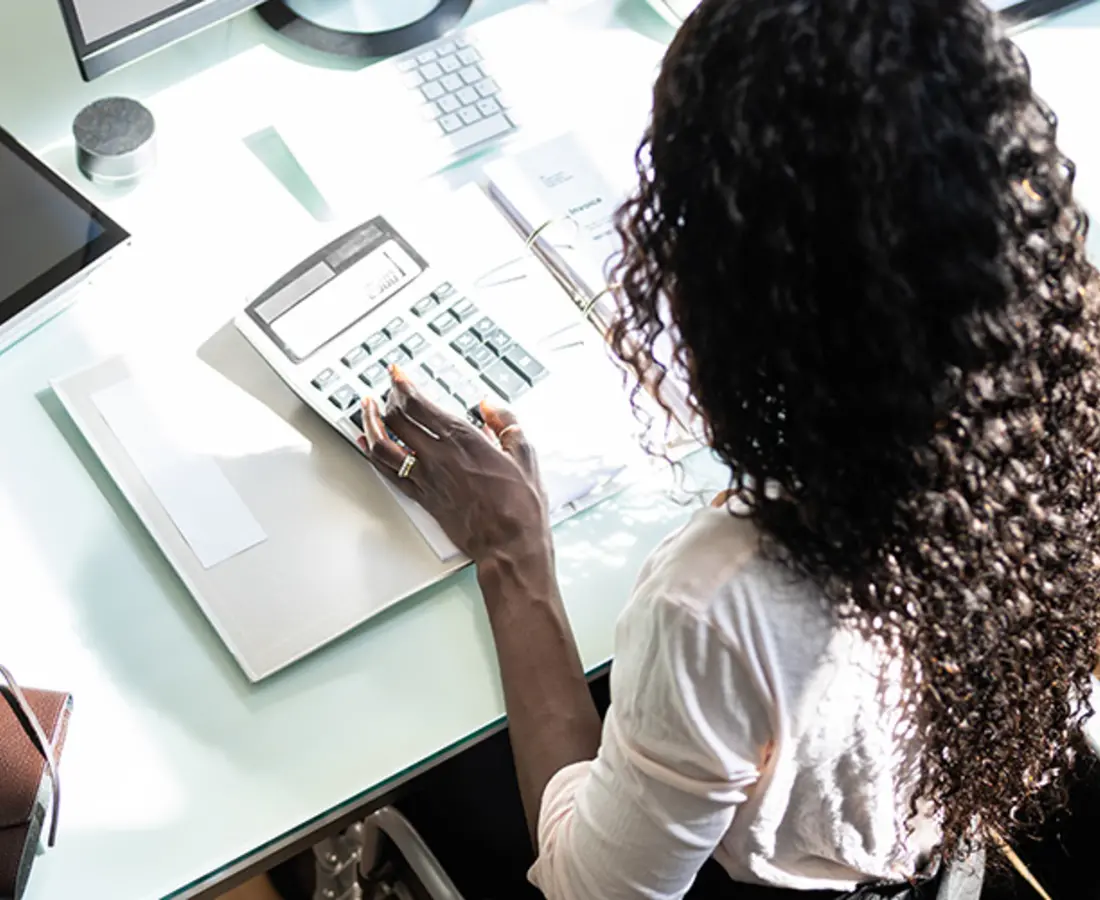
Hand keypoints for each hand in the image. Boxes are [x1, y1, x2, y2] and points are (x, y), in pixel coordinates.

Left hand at [357, 367, 550, 566]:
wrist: (509, 545)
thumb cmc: (521, 506)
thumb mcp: (525, 454)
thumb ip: (506, 423)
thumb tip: (491, 406)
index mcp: (462, 440)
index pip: (419, 404)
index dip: (402, 385)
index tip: (397, 374)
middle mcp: (438, 456)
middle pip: (396, 419)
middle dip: (386, 399)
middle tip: (386, 390)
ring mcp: (426, 478)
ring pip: (383, 445)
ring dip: (370, 424)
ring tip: (366, 411)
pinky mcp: (423, 498)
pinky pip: (387, 472)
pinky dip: (372, 455)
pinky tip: (367, 446)